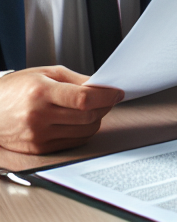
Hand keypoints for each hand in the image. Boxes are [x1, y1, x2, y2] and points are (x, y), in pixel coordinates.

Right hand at [0, 67, 122, 153]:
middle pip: (88, 116)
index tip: (117, 93)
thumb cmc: (15, 89)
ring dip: (96, 119)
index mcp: (40, 92)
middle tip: (108, 99)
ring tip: (93, 109)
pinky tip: (80, 121)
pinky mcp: (38, 149)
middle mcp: (38, 116)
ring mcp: (38, 135)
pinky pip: (73, 142)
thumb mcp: (45, 73)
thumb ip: (76, 79)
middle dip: (105, 107)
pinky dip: (83, 131)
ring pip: (85, 131)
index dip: (106, 96)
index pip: (84, 98)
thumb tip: (102, 86)